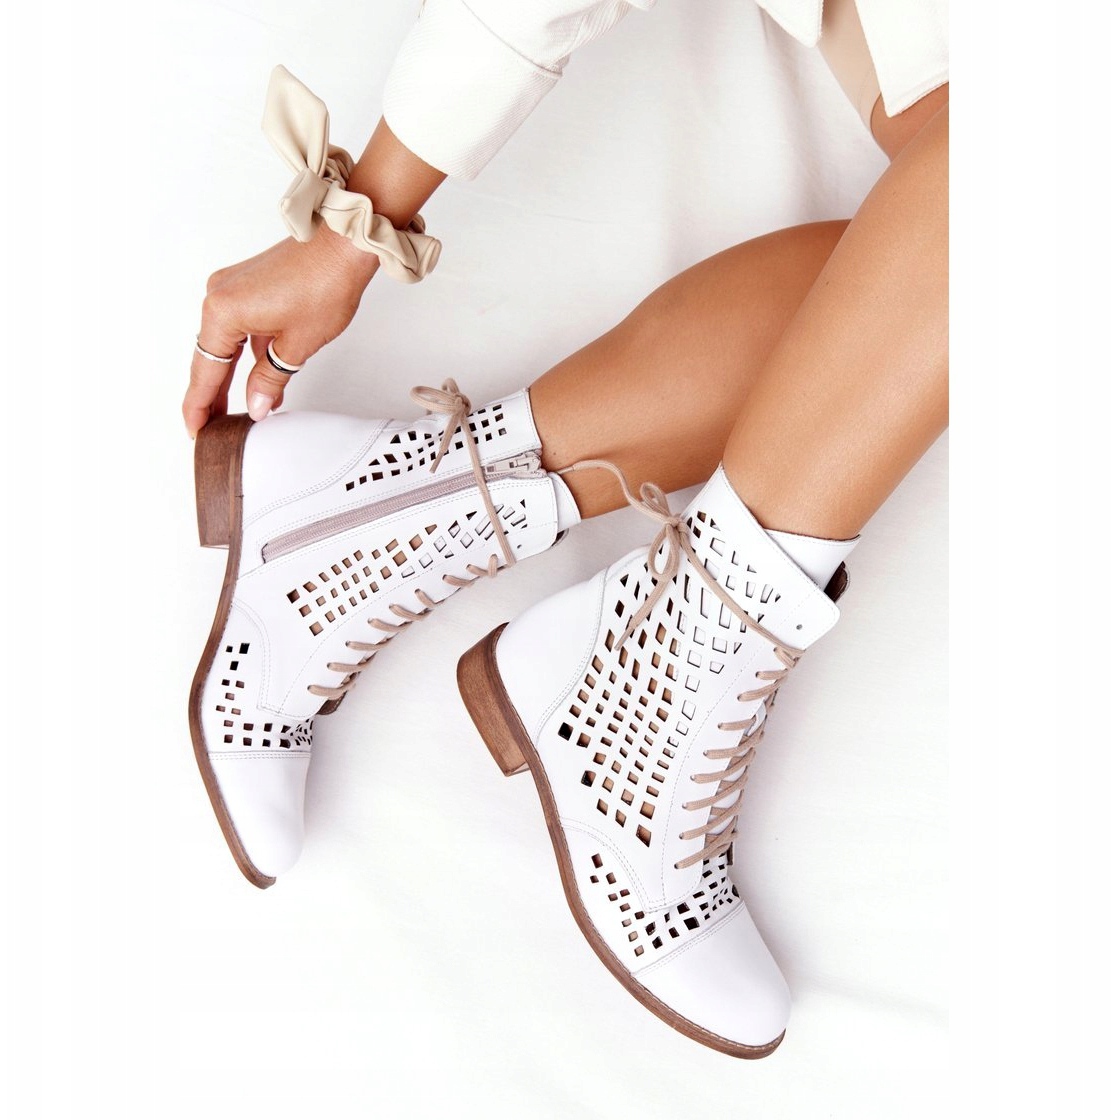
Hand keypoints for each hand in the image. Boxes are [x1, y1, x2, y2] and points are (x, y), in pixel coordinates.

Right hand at [183, 223, 378, 436]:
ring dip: (235, 376)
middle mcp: (219, 297)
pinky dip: (250, 355)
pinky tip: (262, 380)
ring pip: (227, 344)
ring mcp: (232, 289)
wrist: (344, 245)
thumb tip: (255, 406)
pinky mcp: (248, 285)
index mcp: (222, 313)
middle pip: (211, 358)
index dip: (200, 406)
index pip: (205, 372)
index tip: (196, 430)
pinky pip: (241, 328)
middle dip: (213, 394)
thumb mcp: (296, 345)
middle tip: (212, 427)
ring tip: (237, 410)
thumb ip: (270, 380)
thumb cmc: (324, 284)